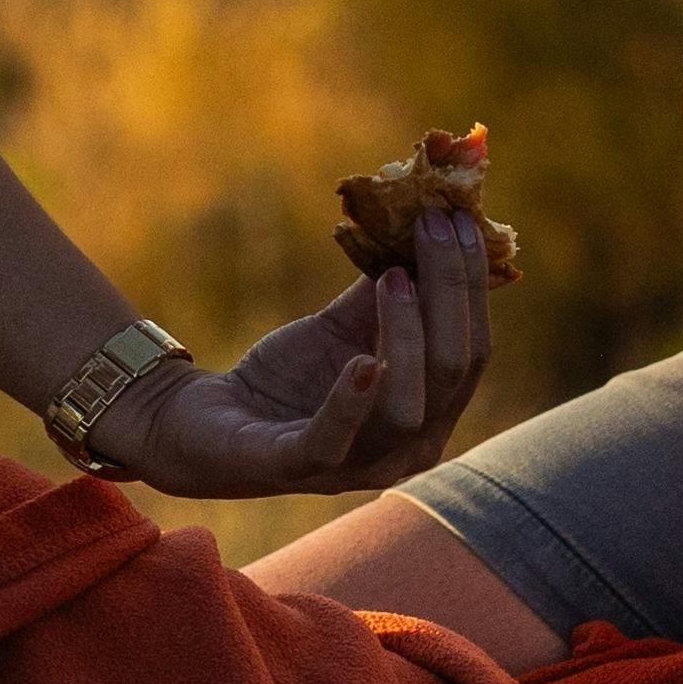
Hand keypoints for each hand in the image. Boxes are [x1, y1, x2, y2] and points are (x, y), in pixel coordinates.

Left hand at [103, 199, 488, 497]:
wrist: (210, 420)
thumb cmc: (291, 375)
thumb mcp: (346, 324)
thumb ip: (391, 286)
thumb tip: (427, 216)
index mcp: (431, 413)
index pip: (473, 350)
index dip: (470, 282)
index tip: (457, 217)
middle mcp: (407, 449)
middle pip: (452, 372)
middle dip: (448, 291)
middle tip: (429, 226)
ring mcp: (355, 466)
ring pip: (407, 410)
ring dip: (407, 335)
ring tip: (393, 277)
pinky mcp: (295, 467)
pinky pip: (333, 441)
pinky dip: (351, 400)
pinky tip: (361, 359)